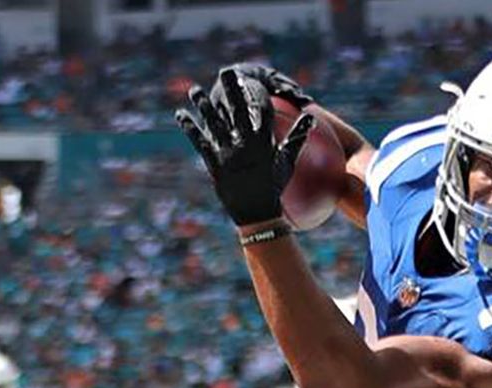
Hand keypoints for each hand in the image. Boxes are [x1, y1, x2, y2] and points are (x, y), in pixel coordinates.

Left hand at [176, 67, 316, 226]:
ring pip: (214, 123)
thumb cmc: (275, 186)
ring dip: (203, 105)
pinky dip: (189, 127)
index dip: (257, 92)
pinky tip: (180, 114)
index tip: (251, 79)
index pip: (261, 109)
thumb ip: (297, 137)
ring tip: (194, 89)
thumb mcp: (288, 161)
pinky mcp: (214, 164)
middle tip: (225, 71)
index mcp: (264, 142)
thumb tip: (311, 118)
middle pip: (237, 110)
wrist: (257, 214)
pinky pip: (200, 142)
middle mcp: (245, 145)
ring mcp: (228, 154)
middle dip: (231, 89)